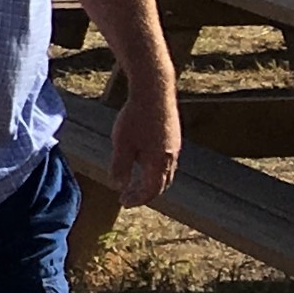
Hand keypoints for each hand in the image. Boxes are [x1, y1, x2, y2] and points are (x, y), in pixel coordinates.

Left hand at [106, 85, 181, 206]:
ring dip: (152, 180)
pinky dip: (156, 168)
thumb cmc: (136, 117)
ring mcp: (175, 145)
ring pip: (166, 171)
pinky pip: (167, 159)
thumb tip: (119, 184)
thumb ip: (121, 166)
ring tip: (136, 181)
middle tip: (129, 195)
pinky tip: (144, 160)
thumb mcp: (122, 143)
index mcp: (159, 162)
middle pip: (161, 183)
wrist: (154, 91)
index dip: (138, 199)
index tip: (123, 202)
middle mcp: (171, 157)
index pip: (152, 190)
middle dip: (146, 193)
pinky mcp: (174, 135)